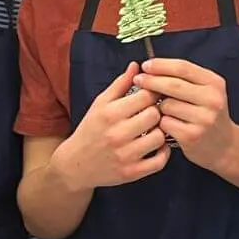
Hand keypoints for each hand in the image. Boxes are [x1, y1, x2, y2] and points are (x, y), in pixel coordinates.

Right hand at [54, 62, 169, 189]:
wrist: (75, 165)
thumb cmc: (90, 130)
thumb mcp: (100, 104)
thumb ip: (120, 84)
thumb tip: (137, 65)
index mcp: (110, 113)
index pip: (146, 96)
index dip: (153, 93)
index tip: (152, 96)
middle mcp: (117, 134)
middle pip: (155, 115)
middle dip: (156, 112)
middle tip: (152, 114)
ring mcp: (125, 155)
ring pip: (159, 137)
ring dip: (159, 132)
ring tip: (153, 130)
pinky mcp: (132, 173)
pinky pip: (159, 161)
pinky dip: (163, 153)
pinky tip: (156, 146)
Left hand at [135, 58, 237, 170]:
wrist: (224, 145)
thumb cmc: (207, 114)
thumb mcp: (205, 91)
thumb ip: (184, 78)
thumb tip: (151, 68)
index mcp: (214, 83)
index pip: (183, 67)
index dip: (160, 65)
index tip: (145, 65)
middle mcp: (212, 99)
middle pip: (173, 84)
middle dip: (151, 81)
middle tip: (138, 80)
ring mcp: (203, 119)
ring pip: (167, 105)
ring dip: (159, 106)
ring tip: (166, 111)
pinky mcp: (193, 136)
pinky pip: (165, 122)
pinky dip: (162, 123)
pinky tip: (170, 125)